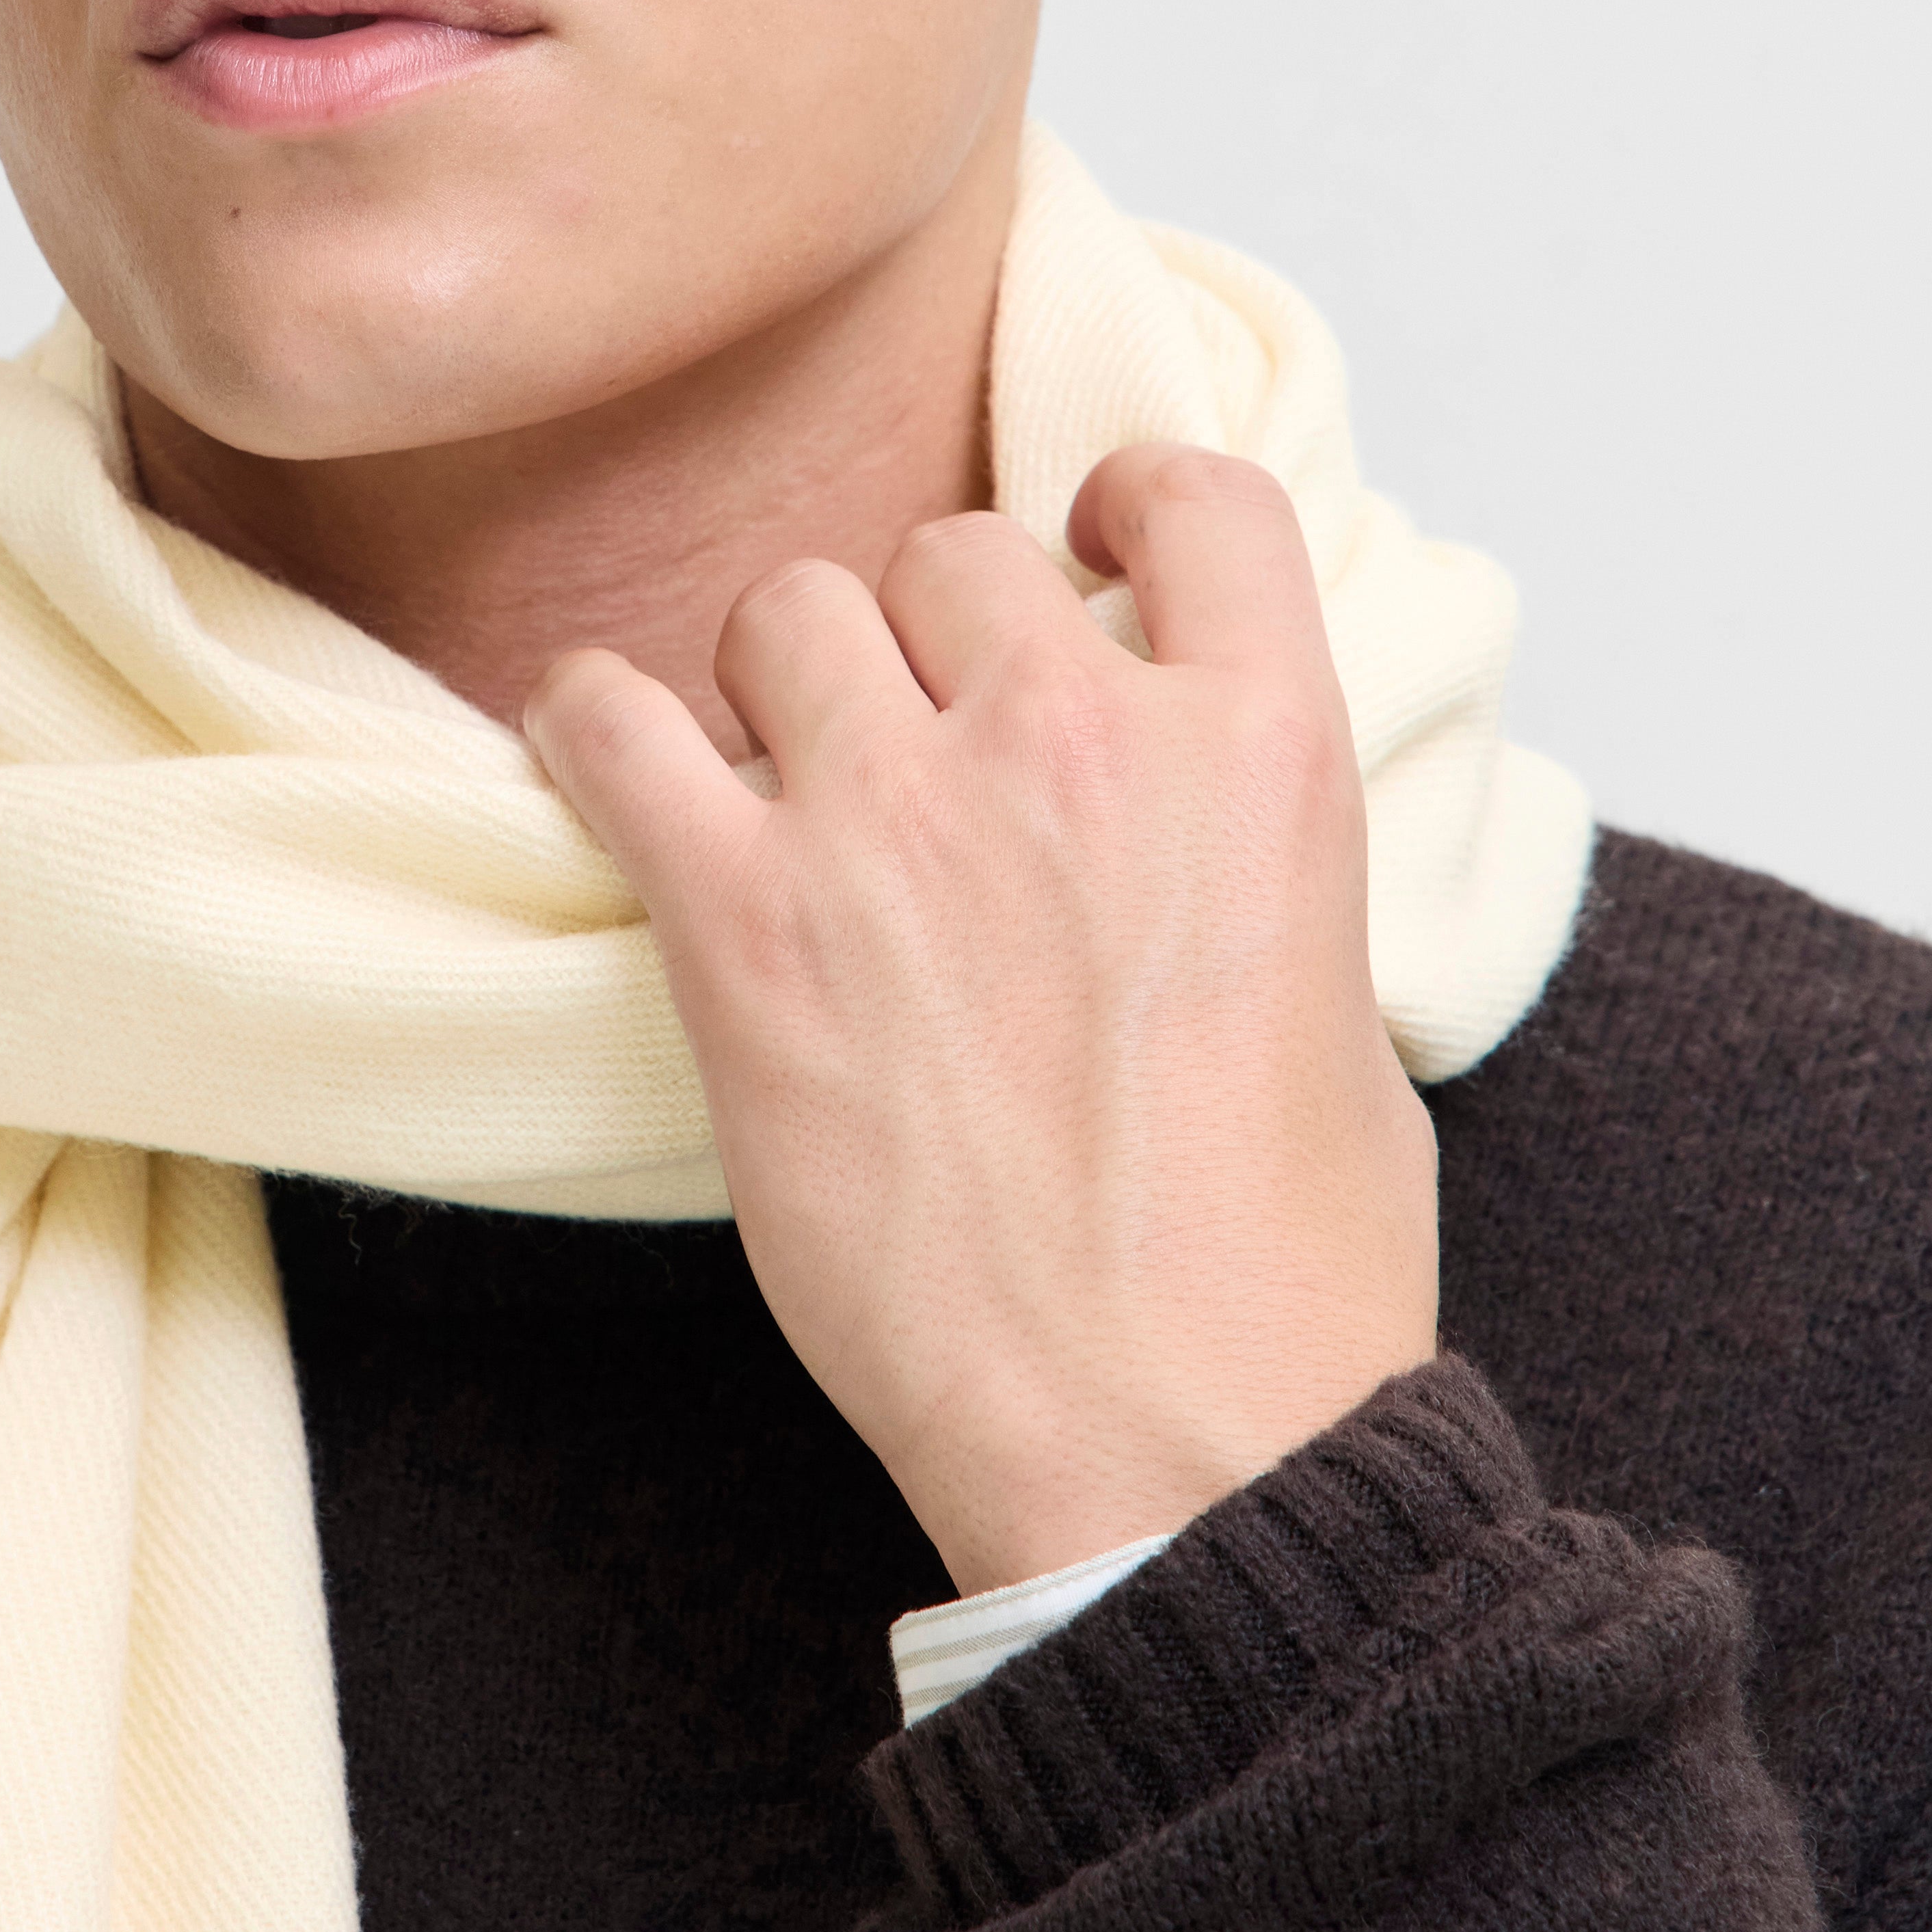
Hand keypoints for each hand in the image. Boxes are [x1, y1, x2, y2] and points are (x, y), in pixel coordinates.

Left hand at [525, 447, 1436, 1593]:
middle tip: (912, 744)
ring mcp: (902, 819)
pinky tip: (606, 762)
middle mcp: (1079, 742)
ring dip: (776, 681)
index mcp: (1262, 752)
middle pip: (951, 554)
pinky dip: (591, 726)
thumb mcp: (1339, 1007)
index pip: (1197, 496)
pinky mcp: (749, 922)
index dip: (1120, 501)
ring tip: (779, 781)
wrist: (1172, 1435)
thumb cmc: (1274, 1273)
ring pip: (788, 608)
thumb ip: (1250, 859)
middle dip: (925, 636)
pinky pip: (610, 724)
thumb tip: (1187, 820)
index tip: (1077, 544)